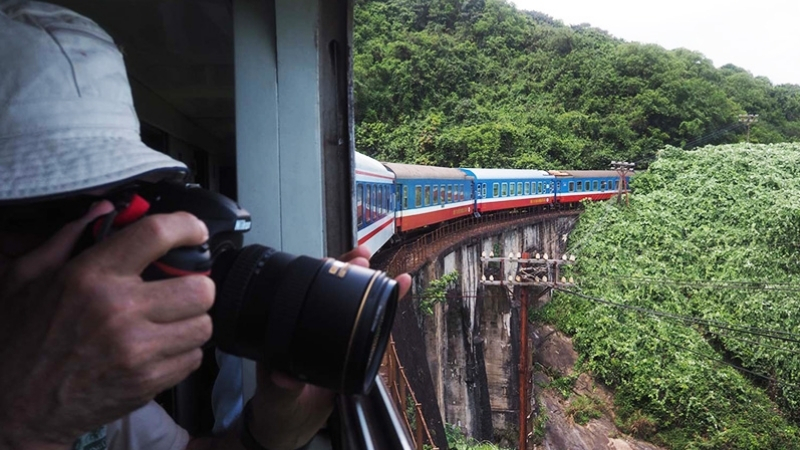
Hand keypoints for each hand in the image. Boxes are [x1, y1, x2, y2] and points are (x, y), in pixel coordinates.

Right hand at [0, 203, 214, 446]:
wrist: (14, 406)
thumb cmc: (20, 339)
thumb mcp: (26, 278)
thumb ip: (68, 238)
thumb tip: (105, 210)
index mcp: (90, 277)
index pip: (156, 235)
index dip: (186, 226)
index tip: (194, 231)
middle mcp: (119, 311)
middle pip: (200, 288)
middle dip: (195, 285)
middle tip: (180, 289)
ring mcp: (136, 350)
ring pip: (203, 325)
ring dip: (190, 321)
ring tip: (168, 321)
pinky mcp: (146, 381)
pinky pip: (194, 358)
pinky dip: (183, 352)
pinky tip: (158, 348)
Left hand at [248, 246, 410, 449]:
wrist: (293, 424)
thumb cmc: (277, 406)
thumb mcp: (276, 395)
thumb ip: (280, 386)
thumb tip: (284, 375)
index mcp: (290, 328)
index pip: (305, 290)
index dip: (319, 272)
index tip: (331, 261)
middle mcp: (313, 325)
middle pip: (334, 288)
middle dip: (350, 268)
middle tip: (361, 258)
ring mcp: (335, 334)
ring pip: (356, 301)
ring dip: (371, 281)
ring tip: (382, 268)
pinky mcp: (354, 347)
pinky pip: (373, 324)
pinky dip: (389, 304)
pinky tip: (402, 286)